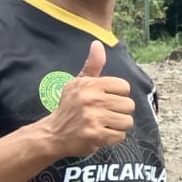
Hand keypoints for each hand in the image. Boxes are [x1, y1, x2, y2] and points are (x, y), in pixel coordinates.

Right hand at [45, 41, 134, 156]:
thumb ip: (92, 65)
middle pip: (129, 105)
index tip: (107, 99)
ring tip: (104, 124)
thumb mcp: (78, 83)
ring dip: (118, 125)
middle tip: (105, 114)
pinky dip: (113, 137)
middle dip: (120, 111)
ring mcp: (94, 118)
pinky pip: (121, 135)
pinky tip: (101, 133)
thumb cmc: (70, 106)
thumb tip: (97, 44)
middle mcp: (92, 99)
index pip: (124, 87)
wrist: (53, 133)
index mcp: (90, 85)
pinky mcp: (96, 135)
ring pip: (127, 121)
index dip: (118, 95)